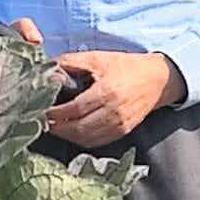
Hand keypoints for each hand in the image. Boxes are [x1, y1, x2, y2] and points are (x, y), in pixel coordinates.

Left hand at [45, 47, 180, 147]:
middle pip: (79, 128)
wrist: (157, 79)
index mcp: (106, 91)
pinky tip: (72, 133)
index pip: (74, 109)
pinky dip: (82, 140)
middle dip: (58, 128)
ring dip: (68, 136)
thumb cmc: (126, 66)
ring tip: (55, 128)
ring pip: (87, 138)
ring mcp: (120, 124)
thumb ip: (72, 62)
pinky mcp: (124, 131)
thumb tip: (48, 68)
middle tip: (43, 123)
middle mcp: (113, 111)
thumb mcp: (99, 58)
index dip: (56, 113)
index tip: (42, 111)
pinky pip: (98, 141)